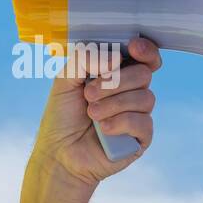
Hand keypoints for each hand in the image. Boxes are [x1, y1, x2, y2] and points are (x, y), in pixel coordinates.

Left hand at [30, 35, 162, 185]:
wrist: (58, 153)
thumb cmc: (62, 116)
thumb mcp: (65, 79)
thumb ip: (85, 59)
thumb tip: (117, 58)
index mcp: (117, 74)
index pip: (143, 57)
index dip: (145, 50)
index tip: (132, 48)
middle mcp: (131, 92)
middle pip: (144, 74)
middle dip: (115, 82)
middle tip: (89, 94)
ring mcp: (138, 115)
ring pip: (145, 98)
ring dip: (113, 104)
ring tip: (91, 114)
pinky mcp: (141, 138)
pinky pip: (144, 122)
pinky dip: (121, 122)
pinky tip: (104, 129)